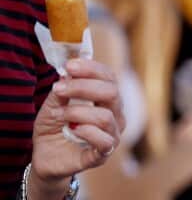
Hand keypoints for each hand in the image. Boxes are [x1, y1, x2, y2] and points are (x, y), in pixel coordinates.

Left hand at [29, 59, 123, 194]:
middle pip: (112, 92)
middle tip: (59, 89)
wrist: (46, 157)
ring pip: (106, 116)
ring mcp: (112, 135)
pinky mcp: (103, 154)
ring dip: (78, 112)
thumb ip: (62, 91)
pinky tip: (72, 129)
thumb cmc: (54, 127)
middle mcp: (115, 114)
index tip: (70, 66)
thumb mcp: (52, 105)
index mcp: (106, 98)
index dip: (91, 68)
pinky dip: (87, 132)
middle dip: (83, 87)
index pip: (109, 77)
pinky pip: (104, 141)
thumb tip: (67, 75)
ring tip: (60, 115)